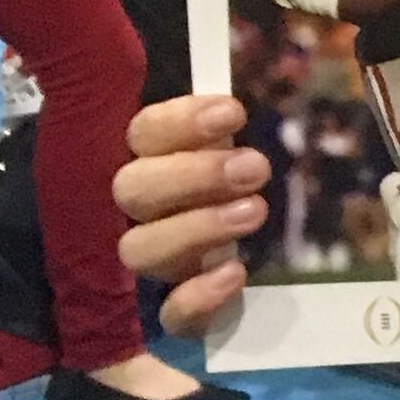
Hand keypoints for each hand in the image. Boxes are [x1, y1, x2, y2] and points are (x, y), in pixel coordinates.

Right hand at [116, 93, 267, 336]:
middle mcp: (140, 212)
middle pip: (133, 189)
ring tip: (254, 212)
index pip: (143, 133)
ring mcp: (154, 263)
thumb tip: (248, 85)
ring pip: (141, 248)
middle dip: (194, 174)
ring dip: (197, 227)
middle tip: (255, 168)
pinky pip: (170, 315)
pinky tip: (234, 273)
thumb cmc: (246, 191)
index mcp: (153, 161)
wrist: (266, 275)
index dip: (181, 122)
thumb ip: (227, 130)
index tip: (233, 113)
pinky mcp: (174, 313)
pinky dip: (198, 295)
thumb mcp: (244, 152)